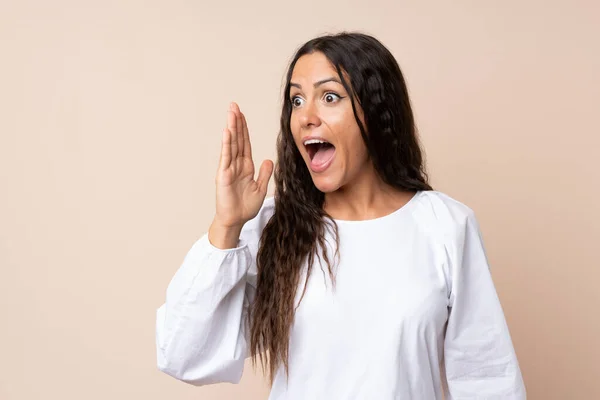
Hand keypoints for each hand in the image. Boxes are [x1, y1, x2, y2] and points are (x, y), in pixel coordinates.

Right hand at [213, 102, 272, 229]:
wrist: (235, 220)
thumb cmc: (245, 207)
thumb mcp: (260, 188)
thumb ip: (264, 173)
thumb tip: (268, 160)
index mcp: (246, 166)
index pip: (245, 143)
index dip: (244, 129)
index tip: (242, 115)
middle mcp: (236, 164)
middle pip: (237, 139)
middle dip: (236, 122)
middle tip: (234, 105)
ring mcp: (229, 168)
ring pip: (231, 144)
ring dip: (231, 128)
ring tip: (230, 112)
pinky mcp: (224, 175)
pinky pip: (226, 157)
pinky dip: (227, 144)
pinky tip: (227, 132)